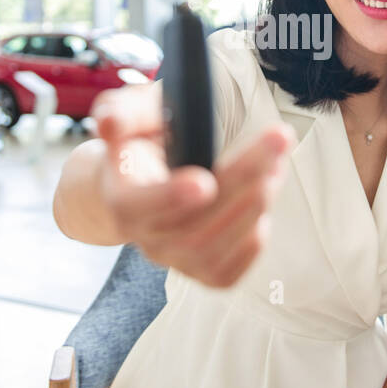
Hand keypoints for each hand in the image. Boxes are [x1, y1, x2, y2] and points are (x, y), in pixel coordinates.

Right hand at [90, 83, 294, 287]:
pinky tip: (266, 196)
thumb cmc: (141, 143)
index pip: (138, 207)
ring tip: (277, 162)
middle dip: (243, 180)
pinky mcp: (204, 274)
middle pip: (193, 225)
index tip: (204, 181)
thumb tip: (109, 123)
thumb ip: (120, 113)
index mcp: (122, 199)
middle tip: (276, 140)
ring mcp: (175, 260)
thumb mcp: (130, 115)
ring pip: (216, 247)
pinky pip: (231, 270)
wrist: (143, 184)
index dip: (170, 197)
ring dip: (256, 202)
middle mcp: (146, 239)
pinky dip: (255, 238)